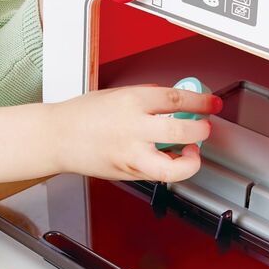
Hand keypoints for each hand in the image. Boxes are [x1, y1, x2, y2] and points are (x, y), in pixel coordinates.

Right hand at [49, 85, 221, 182]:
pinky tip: (170, 159)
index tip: (211, 103)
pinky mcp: (127, 172)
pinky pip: (158, 174)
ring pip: (172, 166)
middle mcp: (132, 128)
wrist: (57, 137)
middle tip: (204, 128)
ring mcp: (130, 154)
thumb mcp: (116, 94)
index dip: (201, 101)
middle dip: (200, 130)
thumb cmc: (81, 115)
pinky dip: (171, 168)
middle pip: (180, 129)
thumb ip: (146, 96)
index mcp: (131, 101)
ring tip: (191, 151)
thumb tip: (174, 100)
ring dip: (191, 159)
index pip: (176, 98)